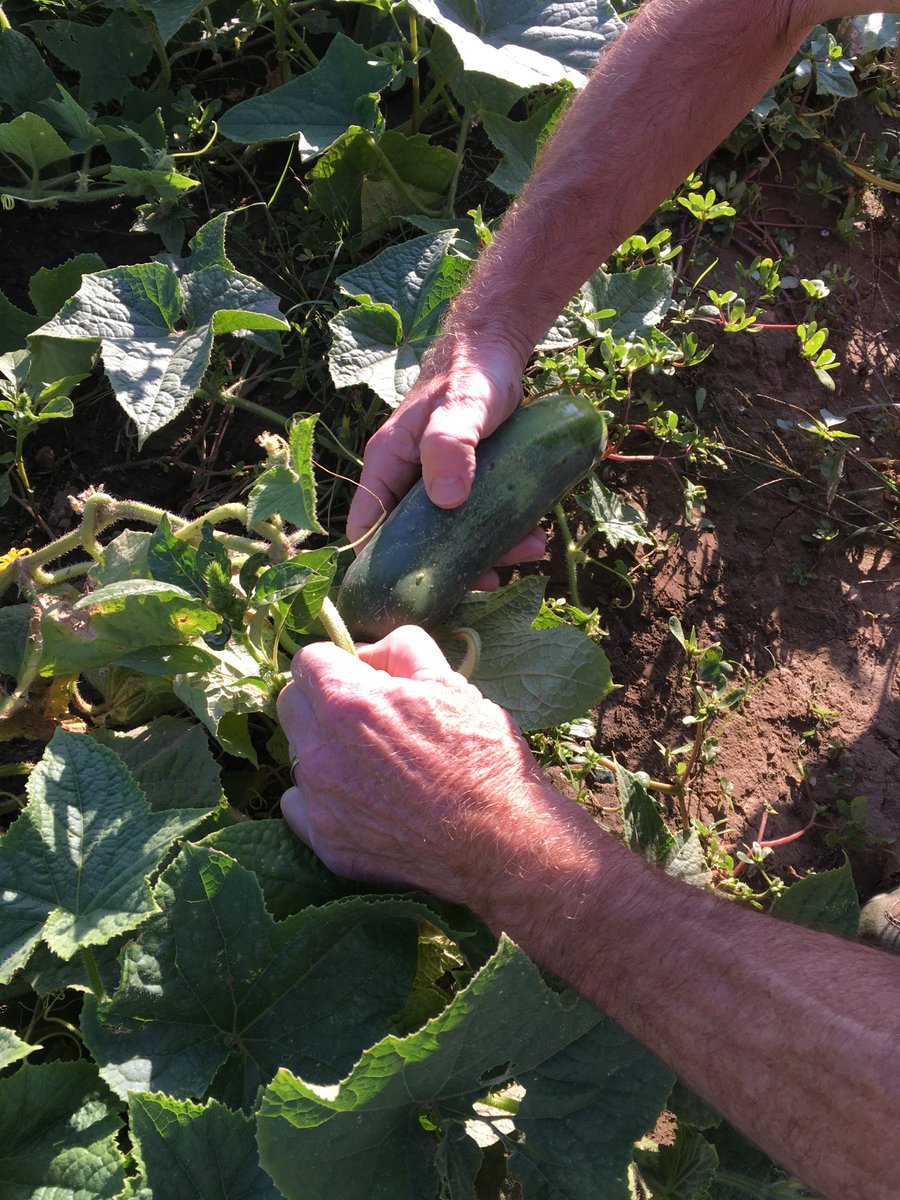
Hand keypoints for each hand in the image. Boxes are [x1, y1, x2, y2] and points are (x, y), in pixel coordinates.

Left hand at [277, 626, 552, 908]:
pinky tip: (361, 800)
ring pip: (298, 754)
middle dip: (321, 700)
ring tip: (373, 763)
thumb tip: (368, 652)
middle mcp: (321, 750)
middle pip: (290, 704)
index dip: (336, 662)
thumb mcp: (451, 683)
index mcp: (349, 702)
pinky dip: (321, 798)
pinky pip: (298, 804)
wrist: (499, 839)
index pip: (307, 659)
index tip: (358, 675)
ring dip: (324, 749)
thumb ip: (401, 649)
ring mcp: (320, 800)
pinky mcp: (326, 841)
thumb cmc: (481, 756)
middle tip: (365, 716)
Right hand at [346, 338, 545, 580]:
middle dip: (450, 567)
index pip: (366, 527)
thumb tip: (446, 500)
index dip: (380, 566)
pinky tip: (532, 536)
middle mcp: (406, 480)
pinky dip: (502, 534)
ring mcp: (437, 485)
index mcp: (387, 466)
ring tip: (528, 551)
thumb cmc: (471, 373)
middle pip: (413, 542)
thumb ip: (449, 445)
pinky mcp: (466, 485)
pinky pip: (476, 521)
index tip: (413, 593)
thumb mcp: (462, 407)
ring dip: (487, 552)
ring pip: (451, 535)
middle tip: (490, 580)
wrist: (499, 351)